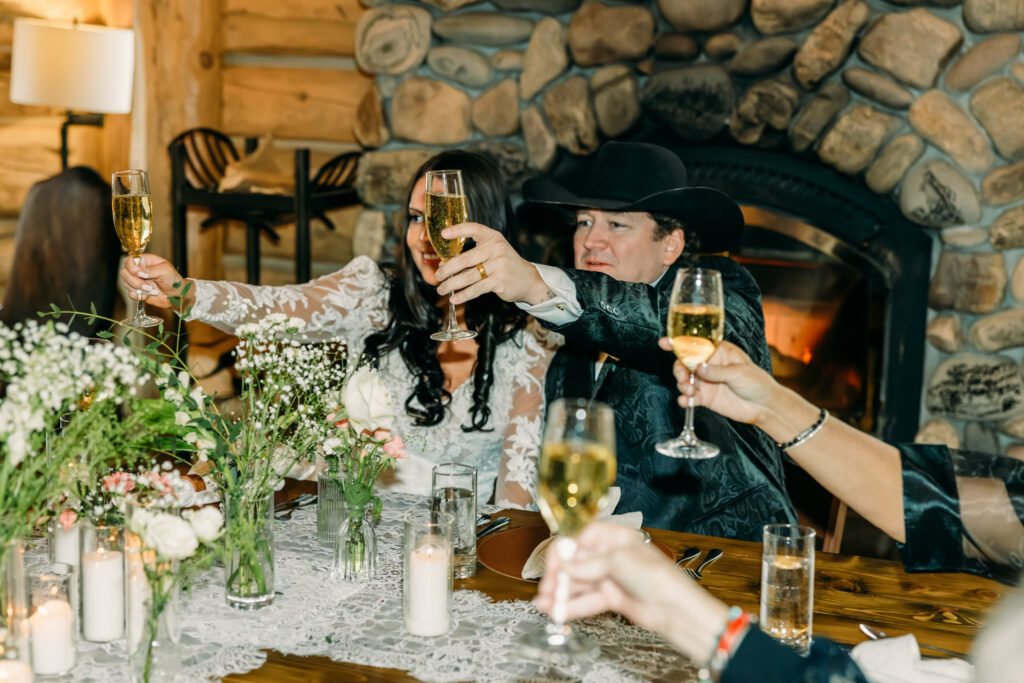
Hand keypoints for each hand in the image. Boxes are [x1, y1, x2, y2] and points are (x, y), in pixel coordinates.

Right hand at [119, 254, 192, 309]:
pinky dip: (140, 296)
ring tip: (153, 291)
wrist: (176, 295)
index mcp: (144, 261)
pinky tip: (150, 294)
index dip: (132, 268)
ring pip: (125, 284)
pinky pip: (130, 294)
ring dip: (139, 290)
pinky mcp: (137, 291)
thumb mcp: (165, 271)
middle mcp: (138, 270)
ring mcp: (136, 280)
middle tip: (148, 286)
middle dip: (135, 282)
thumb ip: (152, 270)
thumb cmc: (173, 280)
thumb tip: (140, 273)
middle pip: (124, 273)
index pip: (129, 260)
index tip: (141, 275)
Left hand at [434, 222, 548, 305]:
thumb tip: (445, 265)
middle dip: (448, 269)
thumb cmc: (505, 265)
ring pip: (468, 276)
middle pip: (465, 259)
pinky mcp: (500, 281)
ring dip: (452, 284)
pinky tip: (455, 298)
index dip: (457, 230)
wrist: (528, 279)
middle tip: (438, 276)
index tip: (443, 234)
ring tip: (442, 289)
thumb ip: (473, 254)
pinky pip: (477, 289)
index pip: (474, 229)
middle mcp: (496, 249)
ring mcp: (499, 265)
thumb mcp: (494, 251)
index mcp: (493, 238)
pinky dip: (464, 295)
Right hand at [535, 522, 727, 660]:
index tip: (552, 565)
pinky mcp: (610, 596)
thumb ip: (590, 564)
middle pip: (576, 561)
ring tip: (544, 604)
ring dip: (561, 593)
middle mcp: (610, 554)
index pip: (580, 537)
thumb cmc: (658, 577)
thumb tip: (565, 566)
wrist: (676, 609)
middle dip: (559, 575)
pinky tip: (555, 611)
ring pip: (579, 583)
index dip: (563, 550)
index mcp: (614, 536)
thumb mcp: (620, 562)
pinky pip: (586, 599)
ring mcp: (610, 576)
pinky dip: (571, 606)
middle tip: (546, 589)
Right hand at [658, 339, 778, 426]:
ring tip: (689, 391)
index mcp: (718, 352)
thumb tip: (698, 368)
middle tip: (682, 377)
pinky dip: (684, 399)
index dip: (679, 343)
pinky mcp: (705, 398)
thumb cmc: (757, 382)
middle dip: (679, 369)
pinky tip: (685, 401)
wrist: (765, 406)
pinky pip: (689, 397)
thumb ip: (717, 371)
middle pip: (685, 363)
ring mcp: (706, 382)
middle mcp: (709, 366)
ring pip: (685, 380)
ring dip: (682, 384)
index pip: (695, 345)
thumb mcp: (739, 372)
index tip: (664, 343)